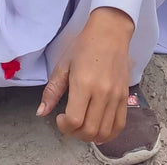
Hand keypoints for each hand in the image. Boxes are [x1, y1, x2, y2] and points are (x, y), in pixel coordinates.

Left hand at [37, 7, 134, 144]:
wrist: (111, 31)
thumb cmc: (85, 45)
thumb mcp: (63, 64)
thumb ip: (52, 90)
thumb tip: (41, 112)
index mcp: (84, 83)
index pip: (75, 120)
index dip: (64, 126)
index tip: (59, 117)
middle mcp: (102, 92)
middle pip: (89, 130)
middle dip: (74, 133)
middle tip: (69, 122)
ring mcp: (116, 95)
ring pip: (105, 132)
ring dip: (90, 136)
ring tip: (83, 125)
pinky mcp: (125, 95)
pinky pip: (120, 124)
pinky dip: (109, 134)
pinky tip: (99, 129)